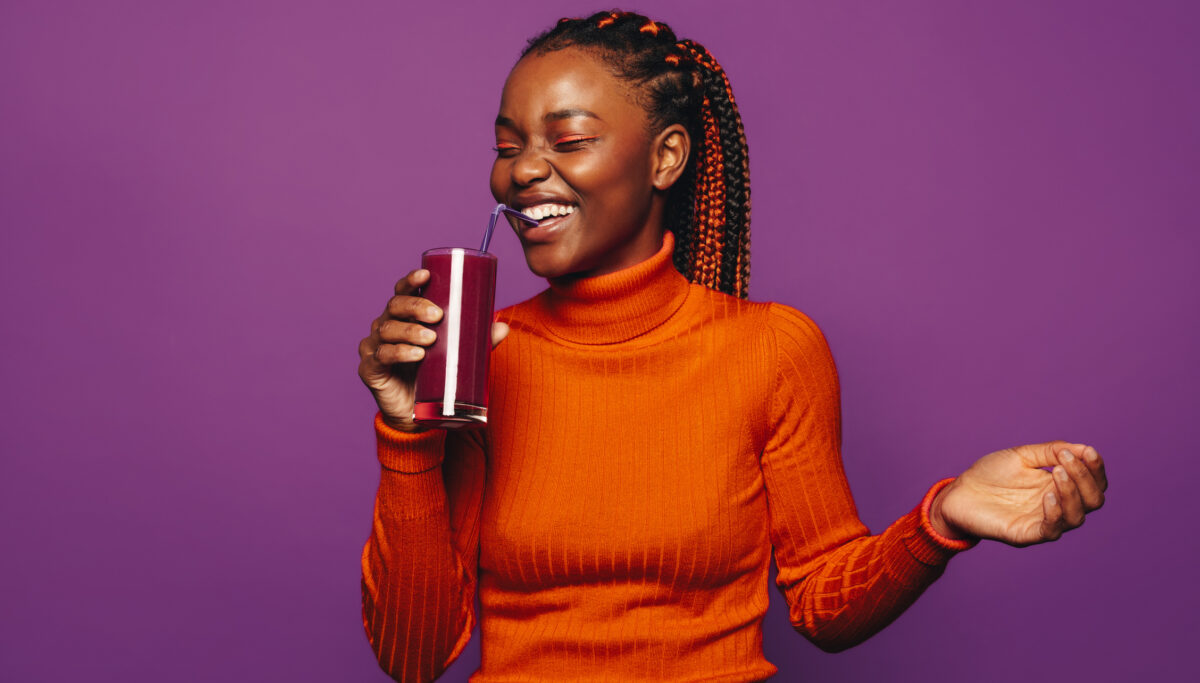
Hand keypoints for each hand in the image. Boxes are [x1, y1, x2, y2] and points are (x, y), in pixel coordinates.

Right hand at [357, 268, 508, 431]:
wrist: (417, 414)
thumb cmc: (434, 376)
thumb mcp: (456, 355)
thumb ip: (477, 342)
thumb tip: (503, 327)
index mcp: (403, 317)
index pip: (403, 292)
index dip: (411, 281)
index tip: (426, 276)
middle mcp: (385, 326)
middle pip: (395, 306)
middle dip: (416, 307)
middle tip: (438, 315)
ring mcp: (374, 347)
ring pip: (388, 330)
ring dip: (410, 332)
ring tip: (431, 339)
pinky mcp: (370, 370)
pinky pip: (381, 356)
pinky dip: (398, 353)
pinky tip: (415, 354)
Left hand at [929, 441, 1106, 546]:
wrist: (958, 492)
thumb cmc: (990, 474)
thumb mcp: (1023, 455)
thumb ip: (1052, 452)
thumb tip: (1085, 448)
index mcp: (1060, 485)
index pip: (1093, 482)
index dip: (1096, 468)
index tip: (1089, 452)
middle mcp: (1058, 505)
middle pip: (1093, 501)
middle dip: (1086, 479)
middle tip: (1065, 462)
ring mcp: (1044, 521)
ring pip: (1077, 517)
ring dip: (1072, 493)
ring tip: (1056, 473)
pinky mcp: (1027, 534)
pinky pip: (1052, 530)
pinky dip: (1055, 512)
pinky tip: (1048, 495)